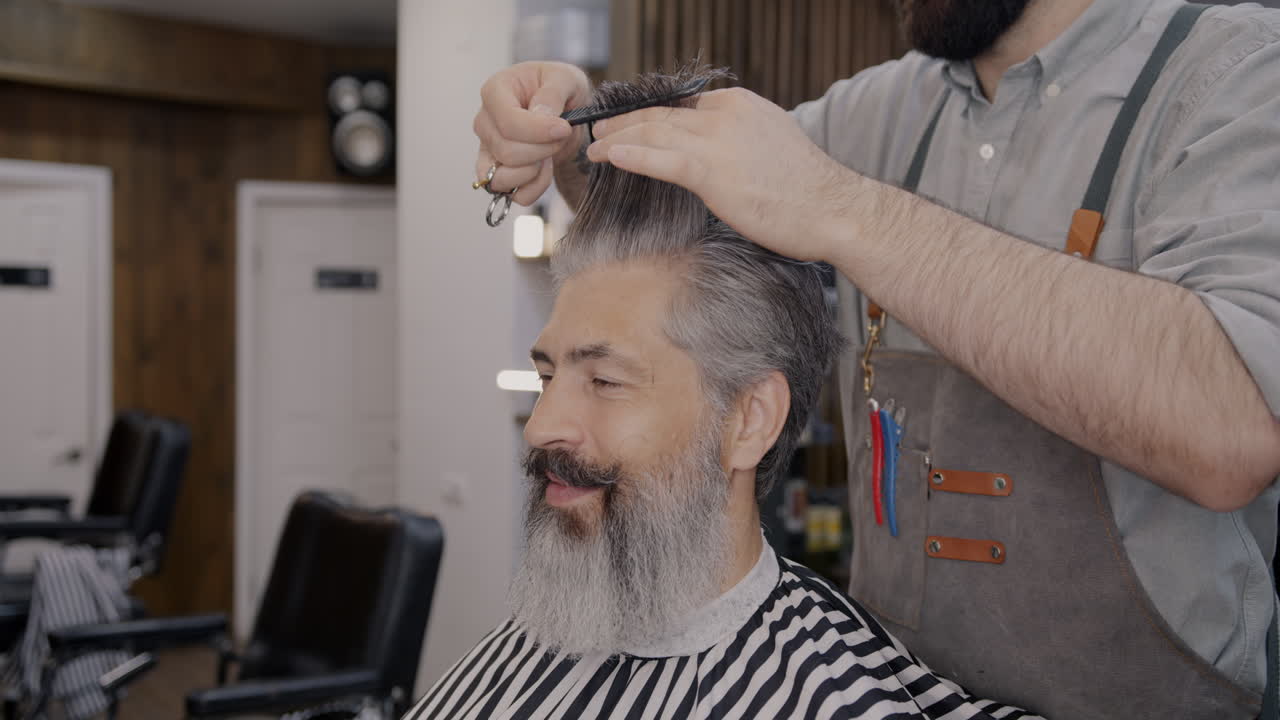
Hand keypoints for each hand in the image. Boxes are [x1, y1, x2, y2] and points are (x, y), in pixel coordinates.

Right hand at [474, 62, 591, 205]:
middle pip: (507, 151)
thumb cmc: (560, 88)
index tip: (564, 128)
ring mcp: (487, 149)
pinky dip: (534, 188)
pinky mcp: (496, 172)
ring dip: (536, 171)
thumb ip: (553, 93)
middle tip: (561, 135)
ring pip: (503, 177)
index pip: (508, 122)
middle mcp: (485, 121)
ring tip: (550, 152)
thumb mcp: (565, 78)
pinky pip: (512, 194)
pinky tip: (545, 169)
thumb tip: (541, 115)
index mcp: (495, 91)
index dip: (538, 131)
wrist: (563, 110)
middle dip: (543, 149)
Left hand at [586, 87, 857, 262]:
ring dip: (616, 139)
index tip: (629, 127)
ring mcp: (717, 140)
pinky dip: (631, 155)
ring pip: (653, 132)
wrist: (832, 208)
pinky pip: (660, 158)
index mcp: (737, 105)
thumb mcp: (768, 147)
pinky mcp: (712, 171)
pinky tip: (610, 158)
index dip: (649, 116)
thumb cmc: (804, 190)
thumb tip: (712, 158)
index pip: (680, 106)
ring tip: (594, 148)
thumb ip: (736, 143)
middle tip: (598, 131)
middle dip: (624, 123)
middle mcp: (724, 114)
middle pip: (660, 114)